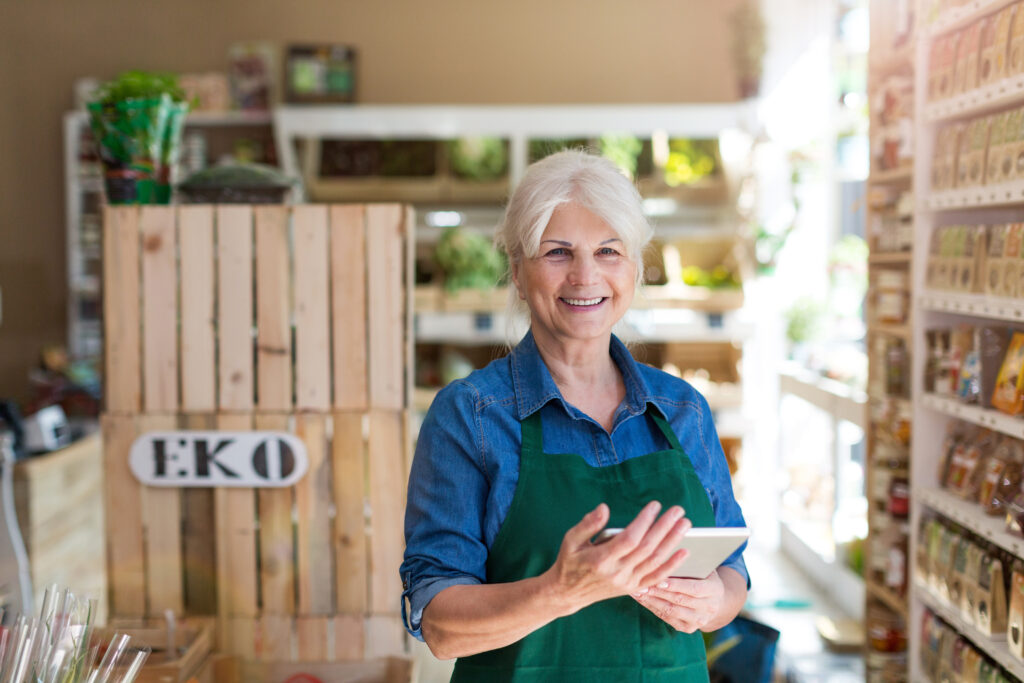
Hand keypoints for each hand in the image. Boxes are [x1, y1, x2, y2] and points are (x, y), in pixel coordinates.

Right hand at [542, 501, 691, 614]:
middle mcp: (617, 573)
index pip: (629, 538)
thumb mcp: (570, 540)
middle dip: (665, 527)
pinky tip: (684, 552)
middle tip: (678, 510)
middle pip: (647, 548)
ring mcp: (627, 582)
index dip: (644, 521)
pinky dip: (672, 565)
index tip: (655, 505)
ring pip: (655, 561)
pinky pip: (656, 577)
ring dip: (672, 542)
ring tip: (685, 524)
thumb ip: (587, 524)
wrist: (568, 593)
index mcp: (600, 559)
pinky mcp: (633, 588)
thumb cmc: (569, 561)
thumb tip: (604, 508)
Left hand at [633, 572, 726, 632]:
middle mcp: (709, 608)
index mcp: (714, 590)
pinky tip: (641, 599)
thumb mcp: (703, 567)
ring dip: (652, 601)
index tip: (659, 579)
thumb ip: (690, 564)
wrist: (715, 600)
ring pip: (671, 611)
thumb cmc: (704, 576)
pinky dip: (652, 608)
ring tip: (636, 591)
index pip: (694, 588)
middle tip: (640, 584)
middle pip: (680, 600)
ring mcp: (699, 620)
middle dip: (658, 592)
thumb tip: (669, 553)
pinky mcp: (688, 628)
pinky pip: (667, 618)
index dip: (676, 585)